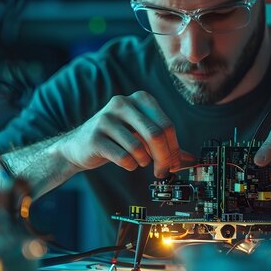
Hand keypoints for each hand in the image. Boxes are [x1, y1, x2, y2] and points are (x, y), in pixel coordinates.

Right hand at [55, 91, 193, 177]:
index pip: (167, 125)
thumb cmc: (117, 140)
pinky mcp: (95, 136)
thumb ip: (168, 147)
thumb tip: (192, 160)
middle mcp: (123, 103)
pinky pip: (123, 157)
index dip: (174, 149)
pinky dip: (129, 165)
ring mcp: (106, 118)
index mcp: (140, 98)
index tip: (174, 165)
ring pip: (140, 148)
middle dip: (164, 159)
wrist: (79, 146)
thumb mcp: (143, 137)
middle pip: (156, 135)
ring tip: (138, 161)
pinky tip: (125, 162)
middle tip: (163, 172)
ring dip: (144, 162)